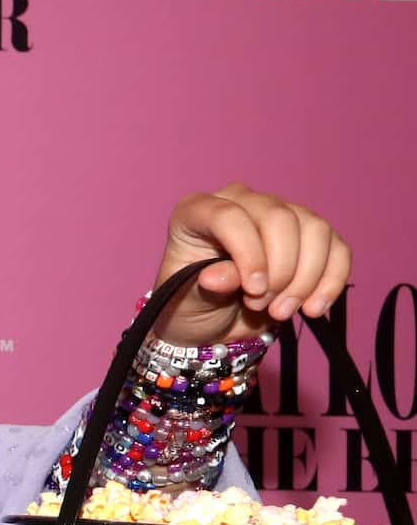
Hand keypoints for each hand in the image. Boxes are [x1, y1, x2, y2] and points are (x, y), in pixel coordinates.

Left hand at [151, 185, 351, 345]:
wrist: (214, 322)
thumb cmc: (192, 304)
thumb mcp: (188, 301)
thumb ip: (205, 287)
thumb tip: (218, 278)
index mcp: (198, 211)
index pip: (229, 216)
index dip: (248, 253)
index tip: (253, 290)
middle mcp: (241, 202)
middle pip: (280, 218)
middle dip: (279, 270)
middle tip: (261, 305)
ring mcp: (279, 213)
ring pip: (314, 229)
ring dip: (305, 278)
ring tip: (280, 311)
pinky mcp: (310, 236)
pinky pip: (336, 248)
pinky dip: (332, 280)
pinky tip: (313, 308)